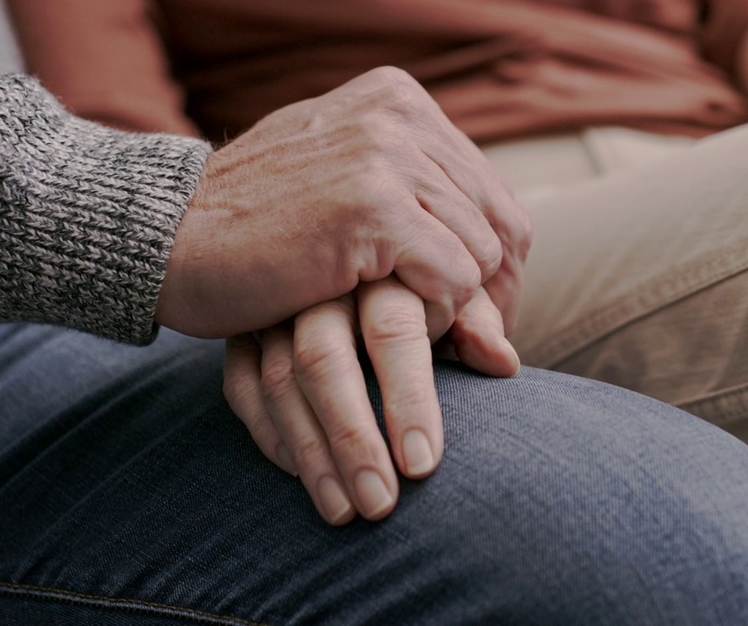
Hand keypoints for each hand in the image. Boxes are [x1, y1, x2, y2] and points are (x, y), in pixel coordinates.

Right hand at [155, 66, 530, 337]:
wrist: (162, 236)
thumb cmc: (250, 225)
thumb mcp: (341, 189)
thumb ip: (416, 208)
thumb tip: (507, 275)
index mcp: (398, 99)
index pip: (489, 190)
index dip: (494, 261)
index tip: (478, 314)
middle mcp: (399, 114)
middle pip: (497, 222)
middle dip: (490, 293)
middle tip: (469, 346)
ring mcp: (386, 155)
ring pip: (481, 253)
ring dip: (456, 308)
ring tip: (414, 336)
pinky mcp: (373, 207)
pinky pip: (453, 277)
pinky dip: (435, 315)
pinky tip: (390, 328)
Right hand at [222, 278, 517, 523]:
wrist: (354, 236)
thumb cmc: (419, 271)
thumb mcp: (451, 279)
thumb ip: (474, 318)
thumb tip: (503, 363)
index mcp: (384, 261)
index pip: (394, 333)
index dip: (409, 399)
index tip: (423, 466)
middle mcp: (322, 280)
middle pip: (324, 360)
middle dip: (351, 438)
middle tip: (380, 505)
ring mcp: (276, 303)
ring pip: (279, 379)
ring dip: (311, 451)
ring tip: (345, 511)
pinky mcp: (244, 326)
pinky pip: (244, 384)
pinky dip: (269, 431)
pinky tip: (300, 474)